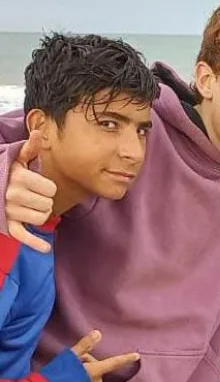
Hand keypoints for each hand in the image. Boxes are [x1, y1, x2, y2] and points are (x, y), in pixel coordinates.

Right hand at [5, 131, 56, 252]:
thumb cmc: (8, 173)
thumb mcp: (18, 159)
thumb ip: (30, 148)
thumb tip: (38, 132)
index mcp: (19, 177)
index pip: (51, 189)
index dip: (48, 188)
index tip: (39, 185)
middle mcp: (13, 194)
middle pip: (48, 205)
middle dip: (45, 202)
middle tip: (34, 197)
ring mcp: (9, 210)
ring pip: (41, 218)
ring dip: (40, 215)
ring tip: (30, 207)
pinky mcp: (7, 224)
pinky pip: (22, 235)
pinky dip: (35, 243)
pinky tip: (45, 249)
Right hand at [70, 330, 140, 381]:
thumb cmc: (57, 376)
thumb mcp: (69, 357)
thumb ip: (84, 346)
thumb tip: (98, 332)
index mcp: (94, 371)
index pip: (113, 362)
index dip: (125, 358)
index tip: (137, 356)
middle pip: (96, 369)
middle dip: (85, 365)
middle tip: (69, 366)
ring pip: (90, 379)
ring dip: (82, 376)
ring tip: (66, 377)